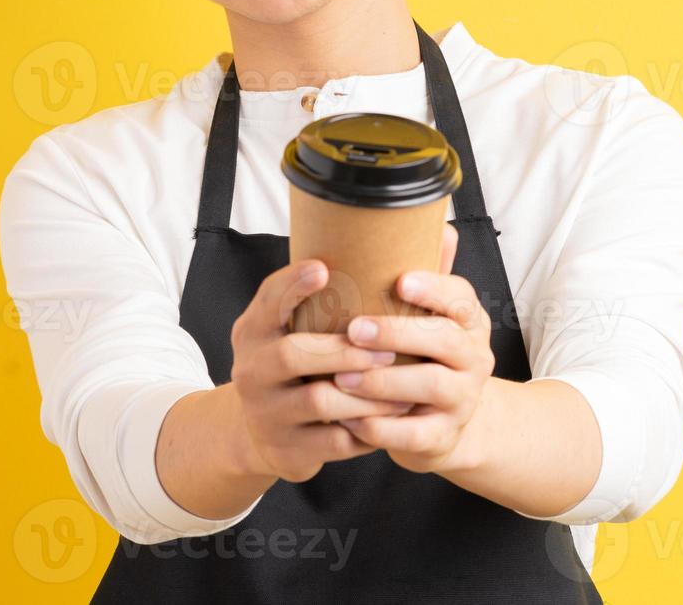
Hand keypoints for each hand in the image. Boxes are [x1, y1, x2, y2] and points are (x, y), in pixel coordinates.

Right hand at [229, 258, 413, 483]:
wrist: (263, 434)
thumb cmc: (298, 365)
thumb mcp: (294, 327)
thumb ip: (339, 287)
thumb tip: (430, 234)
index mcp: (253, 330)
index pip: (266, 299)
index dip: (292, 284)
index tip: (323, 268)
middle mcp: (251, 369)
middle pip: (293, 354)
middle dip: (345, 350)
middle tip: (390, 348)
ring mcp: (266, 412)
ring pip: (320, 401)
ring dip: (367, 394)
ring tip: (405, 387)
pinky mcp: (287, 449)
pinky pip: (333, 441)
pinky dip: (368, 430)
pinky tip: (394, 418)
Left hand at [333, 223, 495, 473]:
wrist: (446, 426)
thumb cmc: (424, 358)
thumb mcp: (430, 317)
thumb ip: (427, 274)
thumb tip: (433, 221)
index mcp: (468, 321)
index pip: (460, 297)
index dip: (433, 288)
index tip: (400, 281)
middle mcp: (474, 357)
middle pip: (445, 340)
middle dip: (398, 333)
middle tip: (353, 329)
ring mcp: (463, 399)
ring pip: (429, 386)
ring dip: (382, 382)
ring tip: (341, 376)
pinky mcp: (444, 437)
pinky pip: (414, 434)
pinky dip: (382, 430)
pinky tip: (351, 421)